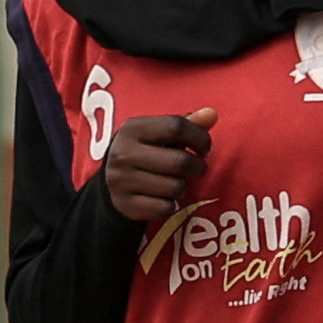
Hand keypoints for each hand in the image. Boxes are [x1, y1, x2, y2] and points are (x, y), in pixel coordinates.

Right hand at [96, 105, 214, 232]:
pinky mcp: (124, 204)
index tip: (204, 149)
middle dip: (197, 168)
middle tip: (195, 169)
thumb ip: (186, 124)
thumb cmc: (146, 152)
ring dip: (183, 187)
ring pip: (176, 188)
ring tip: (173, 182)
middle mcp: (122, 153)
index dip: (200, 138)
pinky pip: (166, 208)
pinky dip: (171, 205)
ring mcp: (121, 180)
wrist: (110, 182)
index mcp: (132, 129)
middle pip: (180, 161)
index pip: (176, 126)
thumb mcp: (160, 134)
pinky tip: (161, 197)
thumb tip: (212, 114)